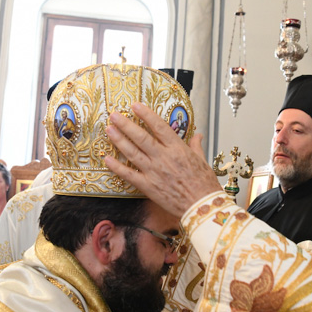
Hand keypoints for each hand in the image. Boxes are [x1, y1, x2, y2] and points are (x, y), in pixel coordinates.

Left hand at [104, 102, 221, 217]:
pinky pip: (129, 175)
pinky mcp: (148, 186)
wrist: (202, 206)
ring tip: (109, 130)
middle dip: (126, 124)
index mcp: (177, 149)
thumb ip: (195, 146)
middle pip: (141, 137)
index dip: (146, 115)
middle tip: (114, 115)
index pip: (158, 126)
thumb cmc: (204, 184)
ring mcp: (154, 172)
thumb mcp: (202, 160)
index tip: (135, 106)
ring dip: (119, 140)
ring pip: (132, 153)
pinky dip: (117, 167)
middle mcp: (163, 157)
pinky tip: (107, 159)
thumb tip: (198, 135)